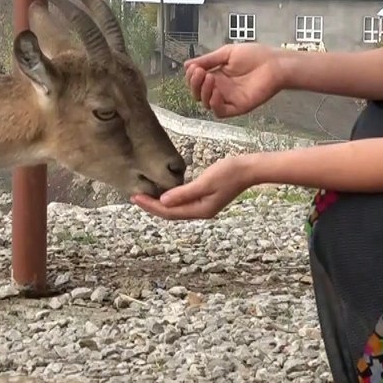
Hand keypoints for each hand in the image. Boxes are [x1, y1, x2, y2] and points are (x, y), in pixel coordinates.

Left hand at [130, 156, 252, 219]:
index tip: (135, 197)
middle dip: (152, 206)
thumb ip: (184, 193)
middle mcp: (200, 211)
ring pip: (176, 209)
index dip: (151, 206)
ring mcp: (203, 206)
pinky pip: (182, 202)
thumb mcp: (206, 181)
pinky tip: (163, 192)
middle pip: (171, 213)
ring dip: (159, 203)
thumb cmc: (229, 173)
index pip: (169, 212)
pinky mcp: (205, 198)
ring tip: (144, 195)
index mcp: (200, 210)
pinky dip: (170, 198)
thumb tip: (163, 201)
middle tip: (134, 196)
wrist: (249, 169)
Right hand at [184, 44, 282, 117]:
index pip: (197, 81)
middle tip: (199, 73)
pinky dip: (214, 104)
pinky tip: (216, 92)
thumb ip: (208, 60)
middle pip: (198, 93)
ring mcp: (229, 98)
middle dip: (194, 84)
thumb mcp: (227, 53)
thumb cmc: (255, 55)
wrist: (275, 63)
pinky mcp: (238, 107)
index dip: (192, 76)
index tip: (194, 67)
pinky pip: (220, 112)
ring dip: (203, 92)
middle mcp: (221, 88)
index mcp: (218, 75)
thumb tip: (187, 65)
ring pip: (206, 103)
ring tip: (209, 78)